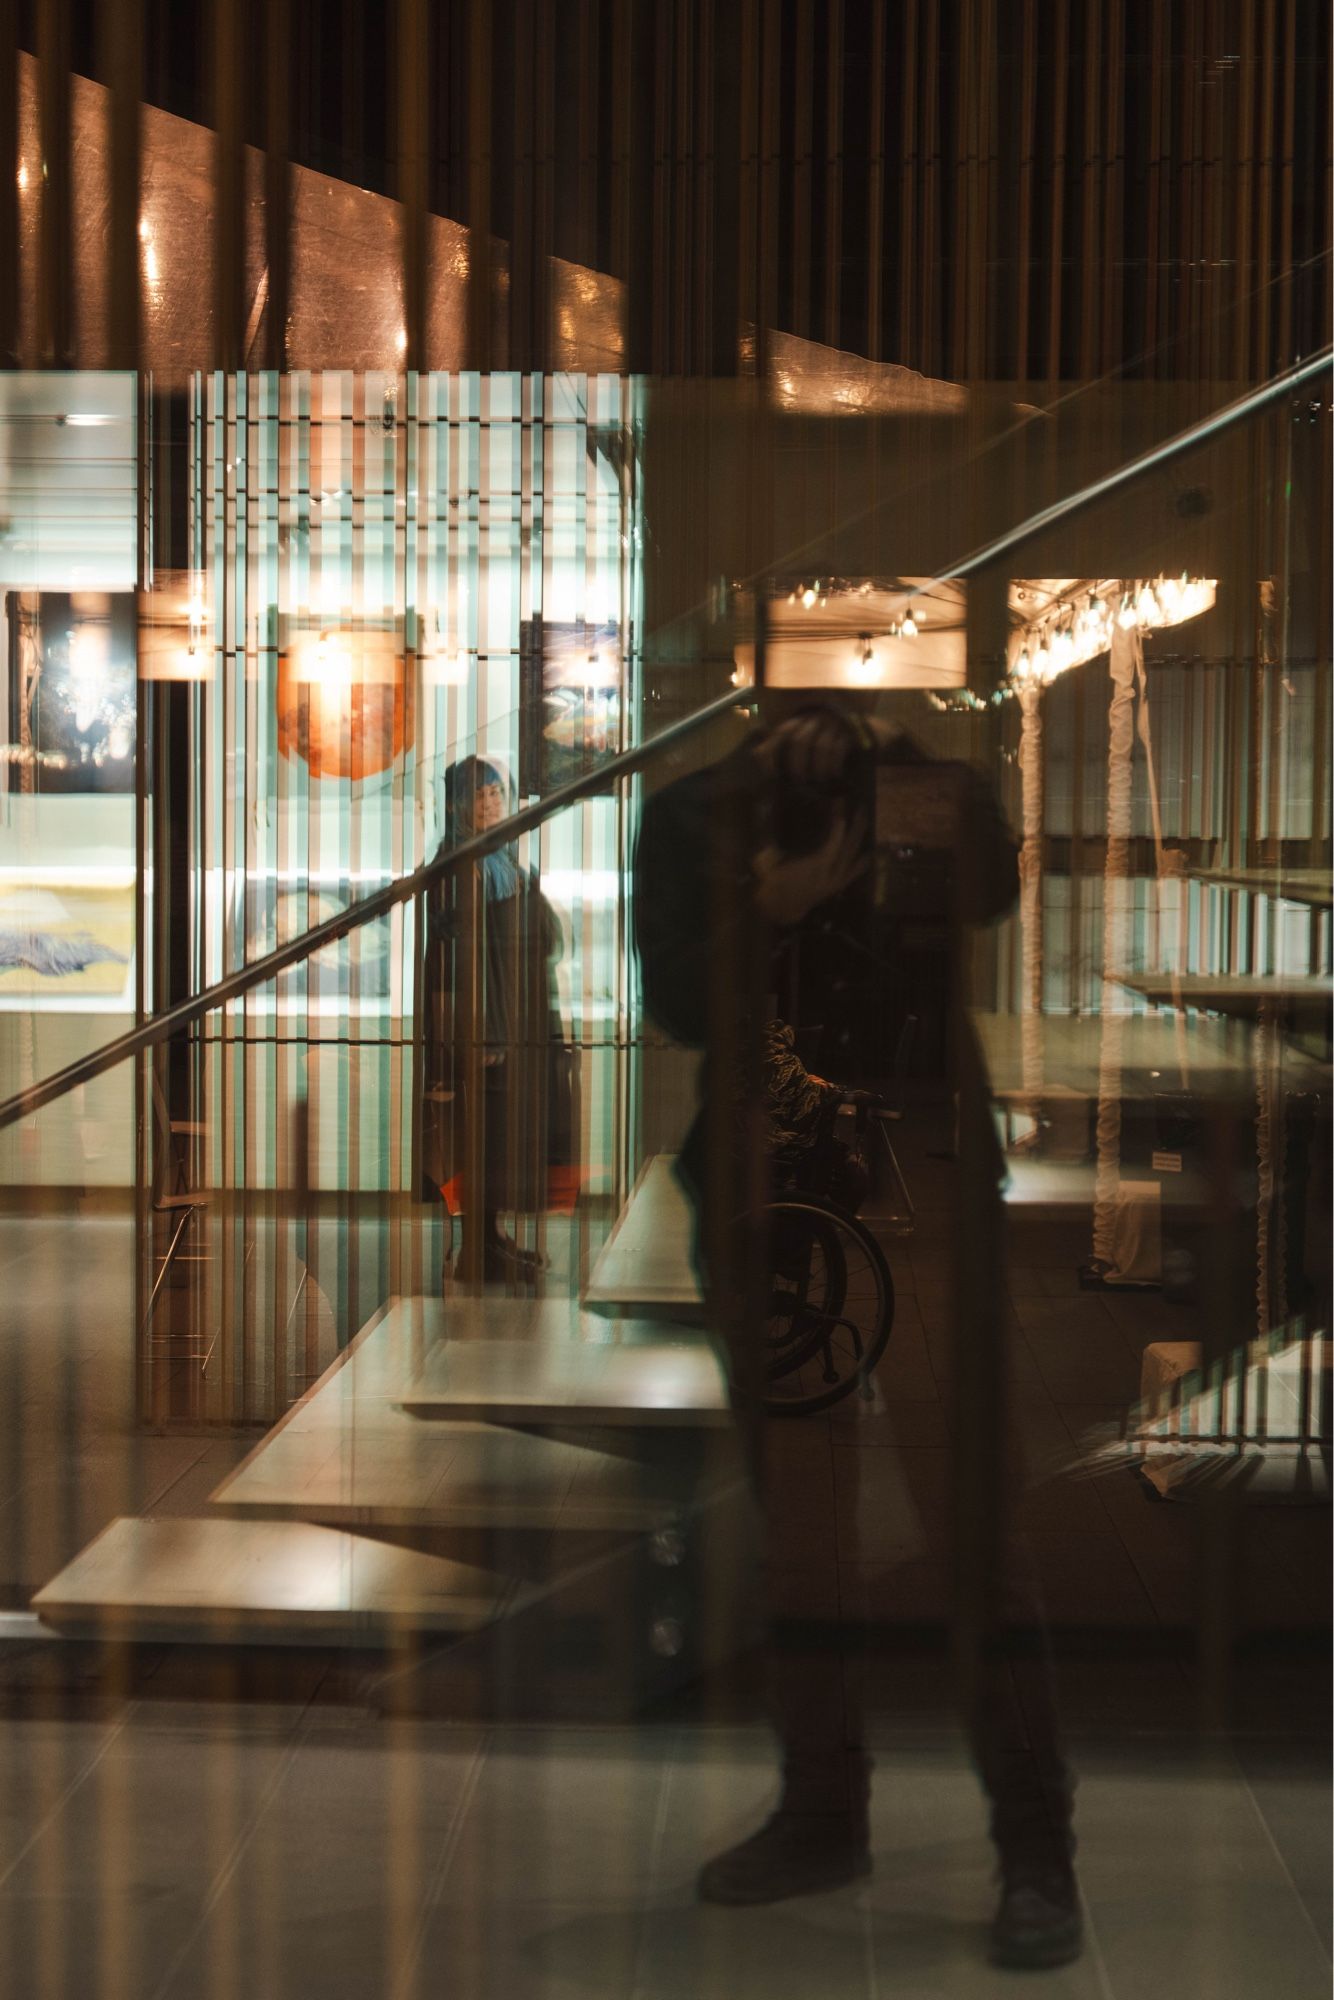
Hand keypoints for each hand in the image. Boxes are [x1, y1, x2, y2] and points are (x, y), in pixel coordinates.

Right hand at [753, 809, 867, 924]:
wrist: (780, 909)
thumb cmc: (772, 884)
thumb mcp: (766, 868)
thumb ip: (768, 859)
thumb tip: (772, 846)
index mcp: (813, 870)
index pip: (830, 848)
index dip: (837, 832)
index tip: (841, 814)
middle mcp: (828, 875)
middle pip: (846, 848)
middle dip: (853, 827)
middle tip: (859, 809)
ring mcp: (835, 881)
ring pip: (851, 857)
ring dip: (858, 838)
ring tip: (864, 819)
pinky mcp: (836, 886)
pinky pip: (853, 873)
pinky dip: (861, 863)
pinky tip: (869, 853)